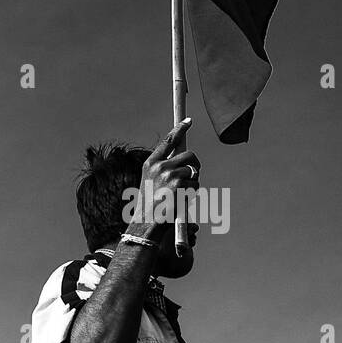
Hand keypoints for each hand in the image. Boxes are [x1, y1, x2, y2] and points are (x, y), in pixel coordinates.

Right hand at [130, 118, 200, 240]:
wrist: (146, 222)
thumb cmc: (149, 204)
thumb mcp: (150, 181)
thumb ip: (164, 168)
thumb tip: (187, 161)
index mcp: (150, 164)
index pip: (168, 141)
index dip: (179, 129)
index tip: (188, 121)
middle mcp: (160, 167)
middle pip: (189, 156)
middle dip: (195, 163)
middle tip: (194, 172)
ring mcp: (170, 175)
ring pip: (194, 171)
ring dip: (192, 181)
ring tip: (180, 193)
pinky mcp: (180, 185)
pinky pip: (195, 184)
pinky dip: (192, 192)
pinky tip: (181, 199)